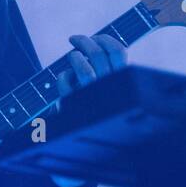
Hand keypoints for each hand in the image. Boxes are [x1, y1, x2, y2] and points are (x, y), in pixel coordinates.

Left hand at [46, 33, 125, 186]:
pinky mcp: (75, 105)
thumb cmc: (104, 115)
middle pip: (96, 52)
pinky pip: (65, 81)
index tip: (96, 37)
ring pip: (81, 65)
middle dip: (84, 41)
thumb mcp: (111, 93)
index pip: (118, 50)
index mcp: (123, 82)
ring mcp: (92, 96)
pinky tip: (65, 82)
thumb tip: (96, 44)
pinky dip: (62, 77)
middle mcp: (109, 88)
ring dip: (73, 57)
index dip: (105, 39)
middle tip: (75, 39)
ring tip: (71, 58)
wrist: (94, 149)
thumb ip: (109, 71)